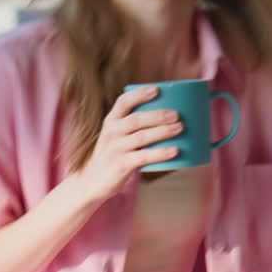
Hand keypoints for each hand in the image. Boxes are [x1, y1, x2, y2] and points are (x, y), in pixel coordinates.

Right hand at [71, 86, 181, 203]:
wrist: (91, 183)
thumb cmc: (114, 156)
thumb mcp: (117, 137)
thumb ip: (135, 127)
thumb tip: (171, 119)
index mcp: (111, 121)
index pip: (123, 102)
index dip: (139, 94)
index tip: (157, 89)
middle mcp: (111, 132)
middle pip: (135, 119)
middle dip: (158, 115)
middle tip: (177, 114)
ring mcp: (114, 149)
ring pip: (140, 137)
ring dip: (162, 131)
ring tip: (180, 128)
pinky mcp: (119, 165)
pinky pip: (143, 157)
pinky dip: (160, 153)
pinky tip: (175, 150)